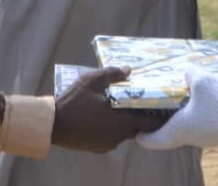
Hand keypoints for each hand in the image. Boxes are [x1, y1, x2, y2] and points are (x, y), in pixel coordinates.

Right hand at [52, 67, 167, 152]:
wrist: (53, 125)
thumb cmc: (74, 102)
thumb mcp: (92, 80)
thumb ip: (112, 74)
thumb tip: (129, 69)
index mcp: (122, 122)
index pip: (150, 123)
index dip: (159, 116)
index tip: (164, 107)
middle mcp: (118, 136)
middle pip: (138, 128)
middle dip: (141, 117)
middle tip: (142, 103)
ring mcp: (108, 144)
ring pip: (124, 133)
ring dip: (125, 122)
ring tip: (123, 108)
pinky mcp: (98, 147)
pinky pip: (112, 137)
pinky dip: (113, 128)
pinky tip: (106, 117)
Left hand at [136, 67, 217, 149]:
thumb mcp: (202, 80)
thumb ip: (189, 74)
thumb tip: (186, 70)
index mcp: (180, 130)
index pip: (154, 141)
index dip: (143, 137)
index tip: (137, 132)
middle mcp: (192, 138)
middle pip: (170, 134)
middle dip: (162, 124)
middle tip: (156, 111)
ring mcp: (208, 139)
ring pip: (188, 130)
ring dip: (181, 118)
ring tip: (178, 100)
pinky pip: (203, 126)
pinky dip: (197, 116)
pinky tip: (201, 101)